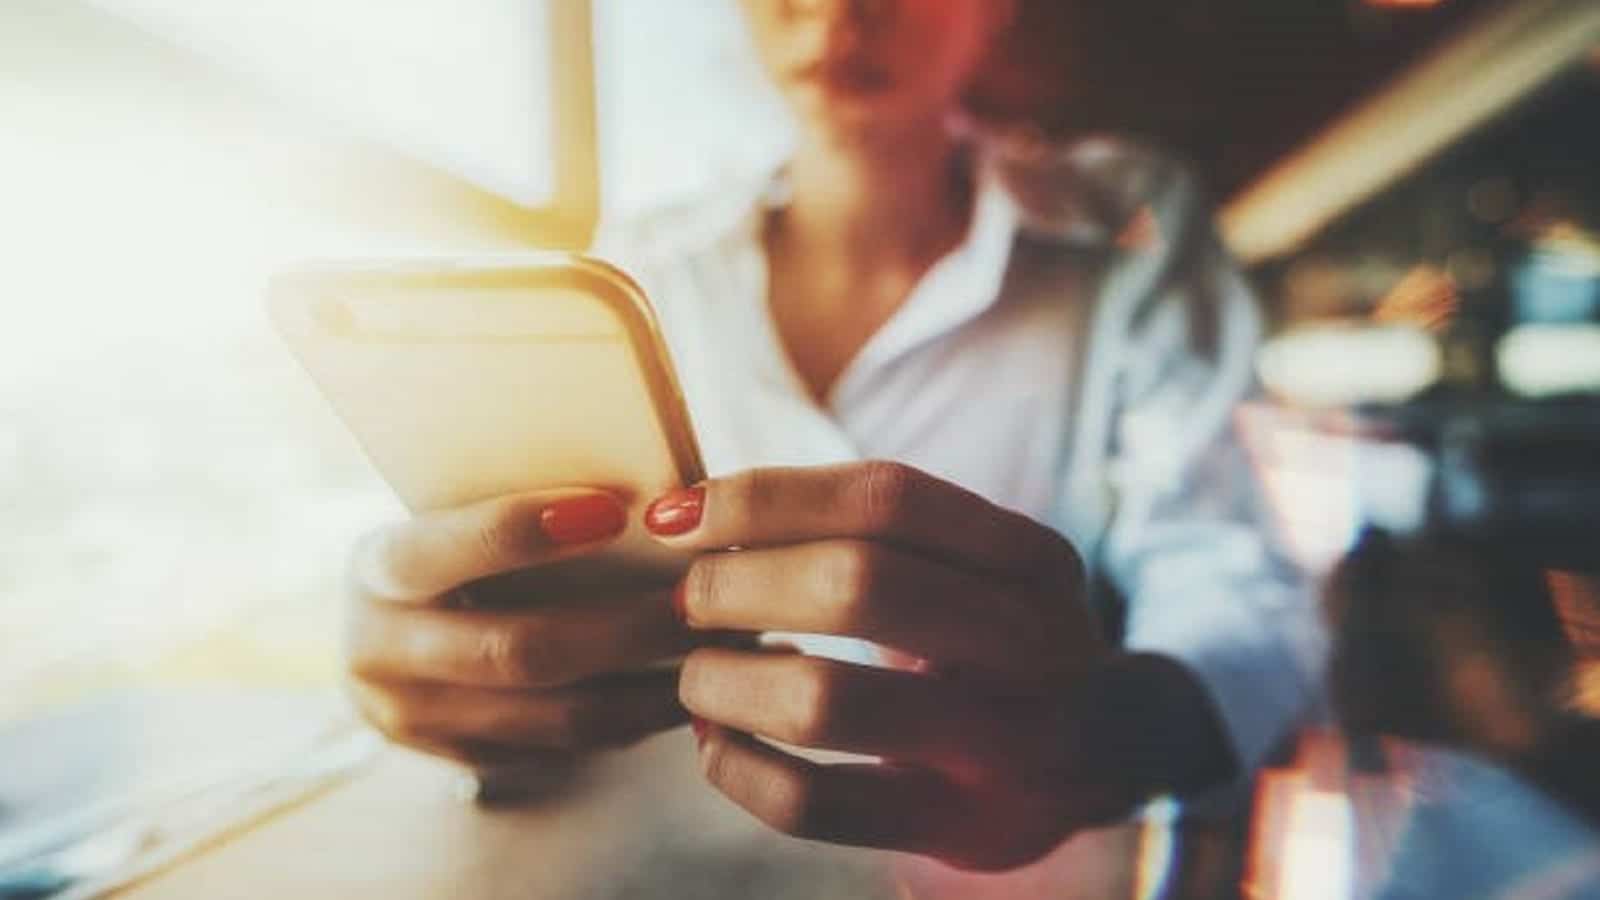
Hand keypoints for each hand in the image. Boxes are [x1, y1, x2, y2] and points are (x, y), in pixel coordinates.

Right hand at [344, 490, 695, 771]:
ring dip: (646, 688)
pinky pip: (564, 748)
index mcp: (379, 569)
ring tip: (713, 653)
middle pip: (521, 650)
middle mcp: (381, 651)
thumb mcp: (451, 513)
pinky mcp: (460, 760)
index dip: (528, 530)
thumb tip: (650, 495)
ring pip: (554, 716)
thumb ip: (522, 509)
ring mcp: (415, 720)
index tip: (614, 510)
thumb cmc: (448, 548)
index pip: (452, 549)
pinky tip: (678, 692)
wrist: (384, 627)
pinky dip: (630, 720)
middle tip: (700, 600)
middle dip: (626, 628)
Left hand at [646, 462, 1235, 870]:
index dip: (766, 497)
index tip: (677, 515)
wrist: (1104, 756)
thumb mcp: (973, 567)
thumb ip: (867, 531)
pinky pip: (817, 804)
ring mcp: (1006, 748)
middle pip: (860, 584)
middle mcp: (1036, 646)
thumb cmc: (991, 639)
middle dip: (741, 586)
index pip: (888, 497)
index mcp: (1033, 559)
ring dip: (728, 682)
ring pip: (828, 702)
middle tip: (686, 601)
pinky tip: (718, 745)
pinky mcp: (963, 830)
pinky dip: (739, 770)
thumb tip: (692, 514)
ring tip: (697, 677)